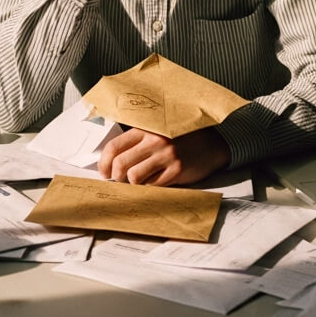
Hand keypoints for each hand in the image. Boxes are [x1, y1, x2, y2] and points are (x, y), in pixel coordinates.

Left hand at [97, 126, 229, 186]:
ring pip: (134, 177)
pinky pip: (152, 185)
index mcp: (145, 129)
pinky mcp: (176, 170)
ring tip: (138, 181)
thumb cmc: (180, 139)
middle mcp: (154, 141)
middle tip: (119, 180)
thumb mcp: (157, 132)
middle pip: (120, 164)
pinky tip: (154, 182)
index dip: (104, 163)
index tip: (104, 173)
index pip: (114, 147)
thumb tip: (111, 162)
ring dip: (132, 184)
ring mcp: (166, 156)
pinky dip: (149, 187)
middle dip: (116, 177)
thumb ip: (137, 141)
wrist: (211, 144)